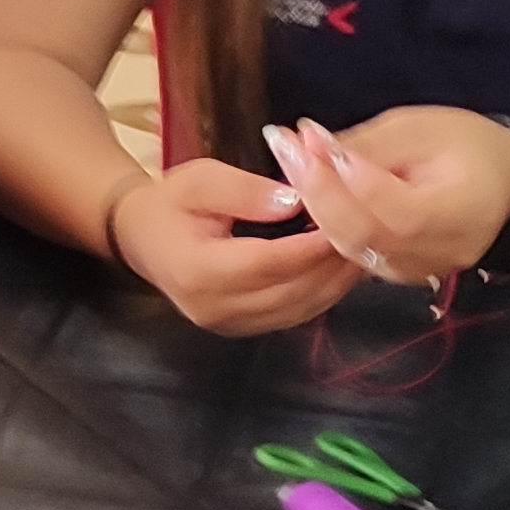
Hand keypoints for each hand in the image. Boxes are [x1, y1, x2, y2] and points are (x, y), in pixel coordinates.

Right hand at [104, 156, 359, 333]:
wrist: (139, 237)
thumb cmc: (169, 202)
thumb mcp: (201, 179)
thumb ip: (247, 190)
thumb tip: (296, 200)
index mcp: (198, 270)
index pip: (270, 261)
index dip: (313, 244)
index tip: (348, 219)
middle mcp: (214, 308)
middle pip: (291, 291)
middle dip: (333, 264)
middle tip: (370, 232)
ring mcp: (227, 325)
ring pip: (298, 310)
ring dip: (335, 282)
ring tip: (363, 248)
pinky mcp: (240, 329)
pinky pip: (291, 316)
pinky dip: (321, 293)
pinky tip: (338, 269)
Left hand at [266, 108, 509, 283]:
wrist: (504, 188)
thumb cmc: (469, 147)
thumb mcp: (424, 129)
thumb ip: (370, 144)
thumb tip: (310, 144)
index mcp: (464, 213)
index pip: (401, 210)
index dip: (354, 180)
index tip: (315, 138)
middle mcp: (442, 253)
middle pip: (366, 235)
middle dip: (318, 190)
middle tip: (286, 145)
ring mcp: (417, 271)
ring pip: (351, 248)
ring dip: (314, 205)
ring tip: (290, 158)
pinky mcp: (396, 274)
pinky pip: (352, 253)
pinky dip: (324, 221)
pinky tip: (307, 187)